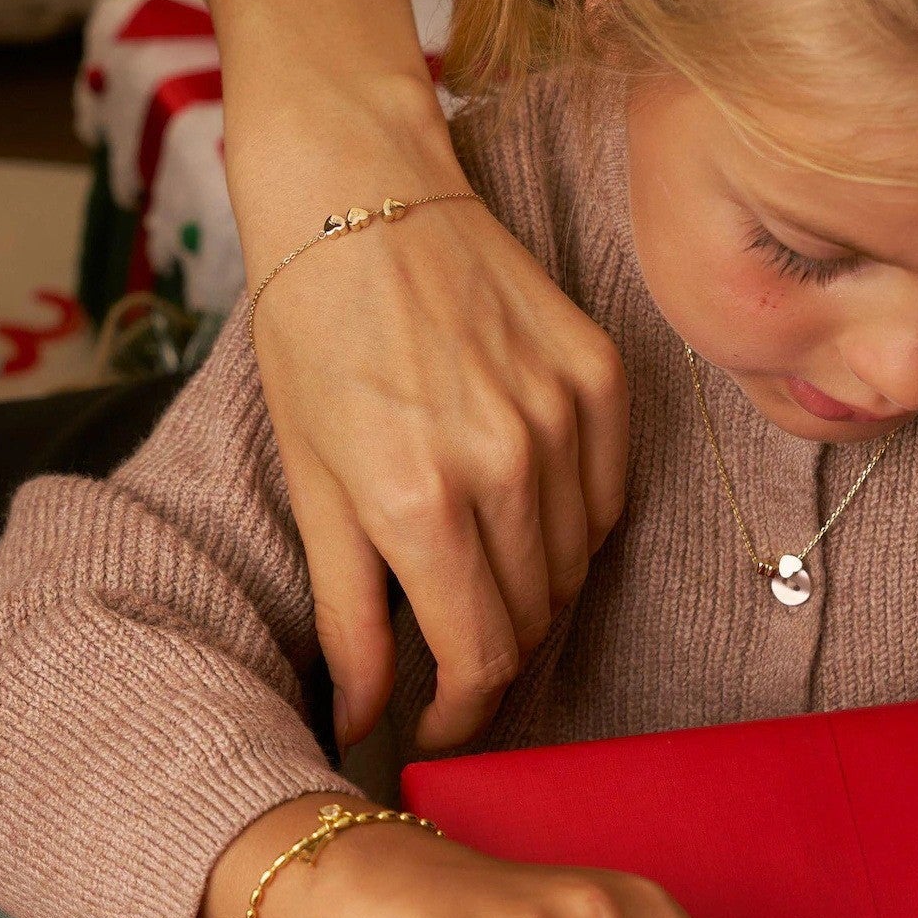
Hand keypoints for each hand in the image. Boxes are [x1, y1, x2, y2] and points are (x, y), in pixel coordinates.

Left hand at [229, 71, 629, 754]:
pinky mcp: (602, 375)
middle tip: (445, 644)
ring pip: (575, 565)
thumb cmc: (310, 339)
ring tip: (474, 570)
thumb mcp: (310, 486)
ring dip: (528, 592)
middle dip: (487, 655)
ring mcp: (565, 416)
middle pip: (532, 618)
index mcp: (419, 502)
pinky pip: (607, 498)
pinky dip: (569, 527)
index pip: (481, 657)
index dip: (463, 713)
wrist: (359, 195)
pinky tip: (520, 508)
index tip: (440, 723)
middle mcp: (507, 465)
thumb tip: (361, 718)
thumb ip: (347, 616)